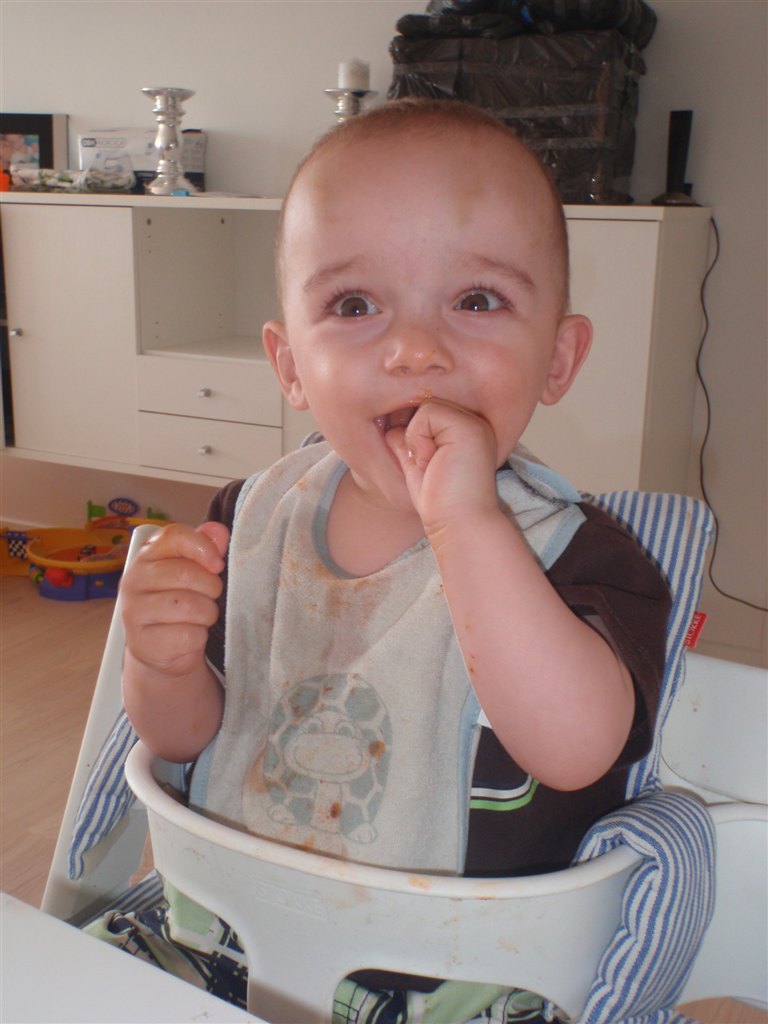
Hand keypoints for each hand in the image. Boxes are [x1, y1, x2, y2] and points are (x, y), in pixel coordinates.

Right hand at [121, 521, 229, 679]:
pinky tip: (189, 637)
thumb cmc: (182, 603)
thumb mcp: (195, 572)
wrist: (163, 650)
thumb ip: (206, 547)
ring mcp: (134, 611)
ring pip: (190, 606)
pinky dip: (199, 638)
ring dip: (207, 614)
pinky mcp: (142, 642)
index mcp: (147, 555)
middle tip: (209, 597)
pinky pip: (188, 635)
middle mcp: (133, 579)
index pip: (174, 535)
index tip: (217, 564)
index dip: (203, 547)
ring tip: (200, 618)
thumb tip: (219, 531)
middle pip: (186, 573)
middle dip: (211, 588)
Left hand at [385, 398, 500, 536]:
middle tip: (431, 469)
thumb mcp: (416, 468)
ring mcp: (474, 424)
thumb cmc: (439, 504)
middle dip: (415, 439)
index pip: (428, 416)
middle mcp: (475, 425)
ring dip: (416, 440)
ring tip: (434, 466)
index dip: (415, 438)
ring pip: (425, 406)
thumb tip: (392, 427)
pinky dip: (418, 438)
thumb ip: (407, 445)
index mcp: (467, 434)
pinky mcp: (469, 427)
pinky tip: (433, 461)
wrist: (459, 525)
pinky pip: (426, 411)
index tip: (428, 469)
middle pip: (425, 407)